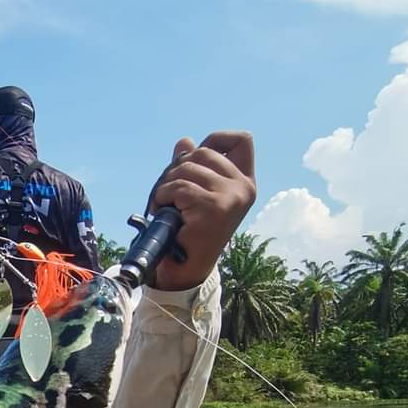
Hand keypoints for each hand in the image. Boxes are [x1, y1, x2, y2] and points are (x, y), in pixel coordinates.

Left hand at [149, 131, 255, 290]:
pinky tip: (163, 211)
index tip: (196, 156)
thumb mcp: (194, 193)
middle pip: (204, 151)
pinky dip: (163, 196)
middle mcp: (243, 188)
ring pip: (186, 168)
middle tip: (170, 192)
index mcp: (244, 182)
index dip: (216, 139)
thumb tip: (185, 142)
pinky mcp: (213, 208)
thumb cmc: (189, 230)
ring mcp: (231, 197)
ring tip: (167, 205)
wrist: (185, 268)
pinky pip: (178, 187)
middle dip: (178, 167)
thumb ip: (192, 166)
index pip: (242, 140)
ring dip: (167, 185)